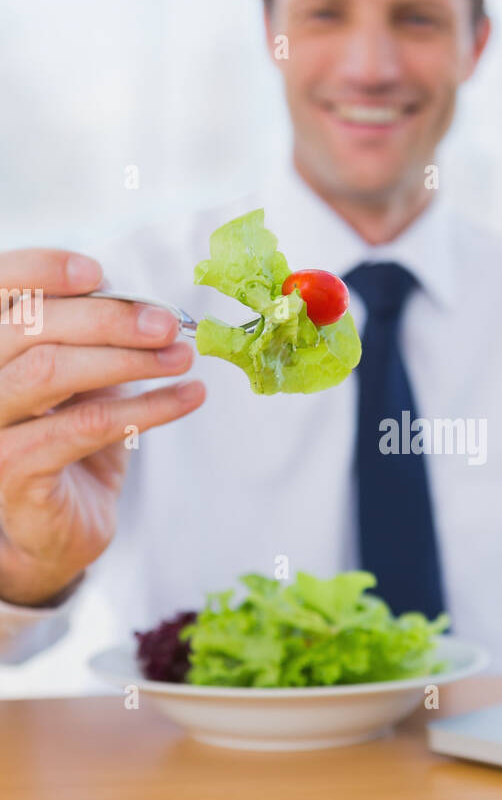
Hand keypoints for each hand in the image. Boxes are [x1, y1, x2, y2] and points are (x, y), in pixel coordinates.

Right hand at [0, 248, 204, 605]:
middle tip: (166, 324)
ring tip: (182, 358)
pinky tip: (186, 398)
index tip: (99, 272)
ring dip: (128, 359)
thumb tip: (145, 302)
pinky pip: (86, 426)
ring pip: (51, 371)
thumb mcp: (80, 379)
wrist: (56, 528)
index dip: (41, 270)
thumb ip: (92, 337)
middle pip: (27, 327)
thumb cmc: (68, 442)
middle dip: (105, 317)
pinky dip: (146, 408)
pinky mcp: (15, 469)